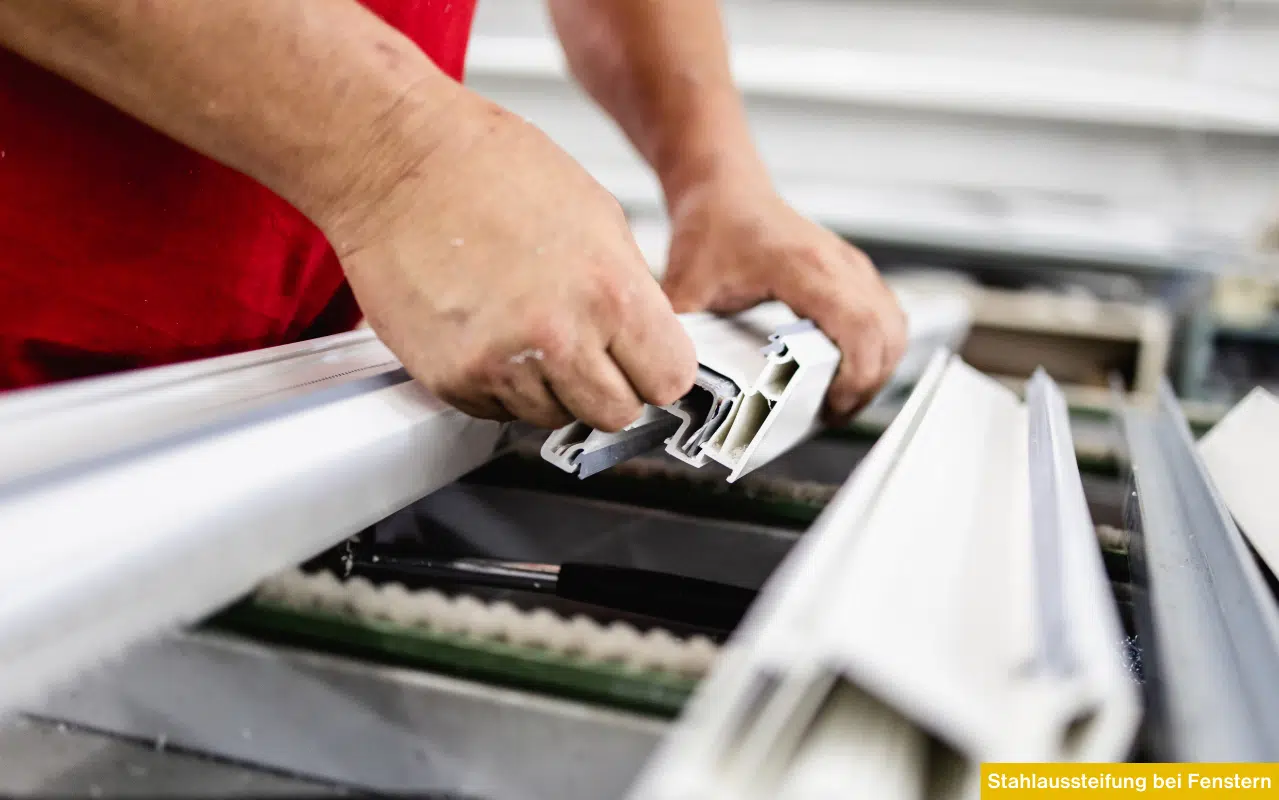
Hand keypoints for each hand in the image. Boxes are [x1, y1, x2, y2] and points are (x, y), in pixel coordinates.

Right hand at [322, 89, 696, 431]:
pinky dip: (501, 383)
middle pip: (617, 414)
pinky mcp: (453, 380)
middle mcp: (560, 338)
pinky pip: (499, 410)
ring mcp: (503, 366)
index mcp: (610, 293)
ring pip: (556, 416)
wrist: (396, 162)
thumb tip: (648, 339)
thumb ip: (629, 291)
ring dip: (551, 386)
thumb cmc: (489, 170)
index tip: (643, 358)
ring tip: (525, 325)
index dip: (657, 367)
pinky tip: (488, 329)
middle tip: (586, 348)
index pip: (670, 380)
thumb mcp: (597, 216)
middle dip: (609, 386)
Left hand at [661, 180, 907, 423]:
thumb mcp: (685, 285)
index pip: (858, 326)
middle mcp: (838, 263)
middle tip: (831, 413)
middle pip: (886, 334)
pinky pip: (887, 315)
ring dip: (878, 368)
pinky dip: (878, 348)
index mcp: (803, 267)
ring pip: (894, 326)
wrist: (725, 189)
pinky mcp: (854, 271)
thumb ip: (680, 335)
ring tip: (841, 398)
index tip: (829, 406)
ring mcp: (851, 265)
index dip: (854, 375)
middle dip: (867, 384)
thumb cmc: (712, 226)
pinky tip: (848, 371)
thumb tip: (673, 383)